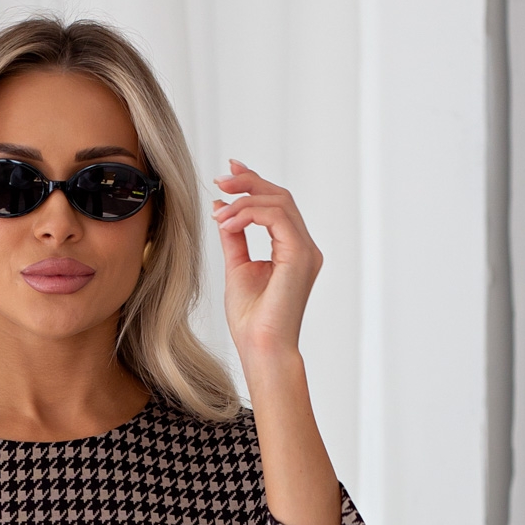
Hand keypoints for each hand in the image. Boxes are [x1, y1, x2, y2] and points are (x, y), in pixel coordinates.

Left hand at [212, 161, 322, 375]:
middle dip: (249, 182)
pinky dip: (248, 214)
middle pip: (280, 197)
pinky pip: (276, 217)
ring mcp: (306, 251)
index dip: (254, 184)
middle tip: (221, 179)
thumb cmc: (252, 322)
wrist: (262, 350)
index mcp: (293, 250)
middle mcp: (304, 248)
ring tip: (219, 212)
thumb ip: (234, 237)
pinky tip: (228, 223)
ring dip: (244, 200)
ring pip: (279, 203)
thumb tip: (223, 207)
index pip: (276, 205)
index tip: (228, 174)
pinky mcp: (300, 256)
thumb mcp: (237, 269)